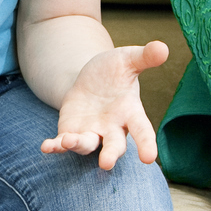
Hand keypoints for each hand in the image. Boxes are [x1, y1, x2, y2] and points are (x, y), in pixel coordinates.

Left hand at [41, 40, 168, 169]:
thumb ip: (144, 57)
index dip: (146, 144)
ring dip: (79, 145)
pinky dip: (56, 146)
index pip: (142, 130)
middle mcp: (112, 128)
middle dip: (110, 155)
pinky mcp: (71, 132)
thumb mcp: (127, 59)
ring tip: (69, 141)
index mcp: (130, 112)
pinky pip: (63, 143)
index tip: (149, 158)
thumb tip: (164, 47)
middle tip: (106, 163)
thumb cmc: (115, 71)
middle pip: (114, 146)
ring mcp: (91, 132)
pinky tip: (46, 146)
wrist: (90, 79)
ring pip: (87, 145)